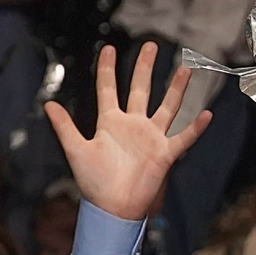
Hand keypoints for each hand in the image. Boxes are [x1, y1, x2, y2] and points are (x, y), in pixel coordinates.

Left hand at [43, 43, 208, 223]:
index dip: (107, 69)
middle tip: (151, 45)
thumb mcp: (76, 150)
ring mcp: (150, 138)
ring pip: (167, 107)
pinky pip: (183, 138)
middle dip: (144, 67)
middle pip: (140, 90)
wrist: (112, 209)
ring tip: (185, 69)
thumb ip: (64, 127)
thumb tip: (48, 105)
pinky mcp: (164, 154)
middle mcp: (132, 126)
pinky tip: (207, 114)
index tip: (109, 48)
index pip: (108, 89)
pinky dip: (195, 128)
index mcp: (110, 123)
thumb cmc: (94, 183)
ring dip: (176, 89)